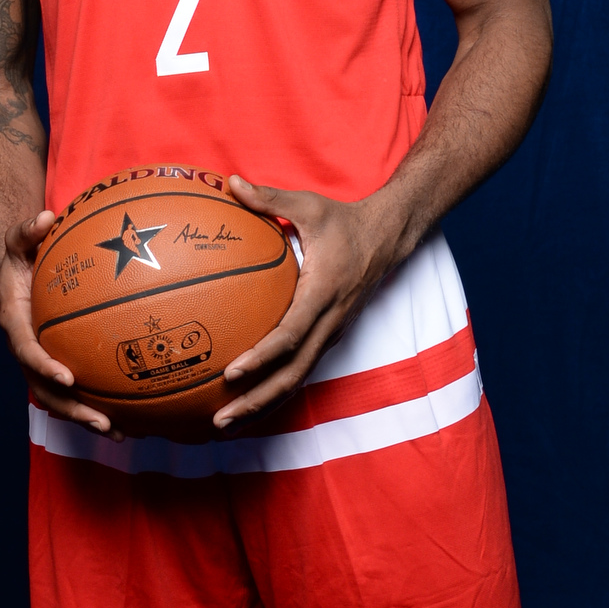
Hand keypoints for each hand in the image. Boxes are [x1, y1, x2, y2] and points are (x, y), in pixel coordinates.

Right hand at [0, 207, 115, 433]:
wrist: (13, 267)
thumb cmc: (20, 251)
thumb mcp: (19, 237)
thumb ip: (28, 230)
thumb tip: (45, 218)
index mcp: (14, 322)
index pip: (27, 350)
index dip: (45, 367)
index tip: (69, 378)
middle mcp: (25, 348)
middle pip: (45, 389)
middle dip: (73, 410)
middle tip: (103, 423)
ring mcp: (41, 359)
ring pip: (61, 398)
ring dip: (88, 418)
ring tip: (122, 433)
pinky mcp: (57, 360)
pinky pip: (76, 387)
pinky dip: (99, 402)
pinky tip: (131, 413)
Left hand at [212, 177, 397, 426]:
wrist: (390, 237)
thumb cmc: (344, 221)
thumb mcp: (308, 206)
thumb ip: (268, 198)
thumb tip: (230, 182)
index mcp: (322, 293)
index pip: (290, 334)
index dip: (262, 357)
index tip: (231, 373)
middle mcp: (329, 323)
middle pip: (292, 375)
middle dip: (256, 401)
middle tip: (218, 421)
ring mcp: (331, 335)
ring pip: (297, 381)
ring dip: (263, 406)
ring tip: (223, 424)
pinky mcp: (329, 338)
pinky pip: (300, 371)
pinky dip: (273, 391)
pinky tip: (242, 400)